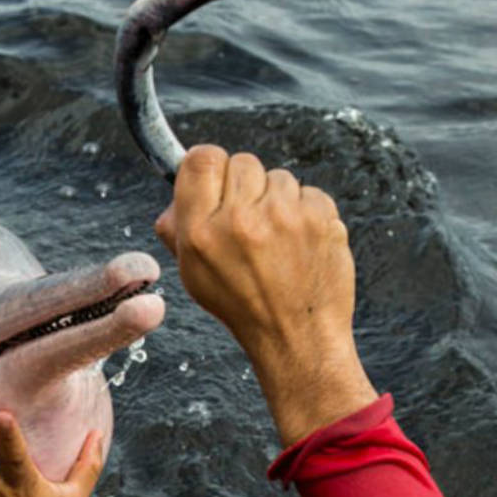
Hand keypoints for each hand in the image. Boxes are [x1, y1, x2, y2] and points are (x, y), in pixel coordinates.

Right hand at [154, 145, 377, 446]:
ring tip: (276, 239)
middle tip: (248, 221)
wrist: (297, 337)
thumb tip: (175, 197)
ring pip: (277, 176)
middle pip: (241, 161)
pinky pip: (308, 192)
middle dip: (244, 186)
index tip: (214, 179)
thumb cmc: (244, 307)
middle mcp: (241, 219)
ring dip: (276, 199)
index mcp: (202, 232)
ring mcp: (286, 215)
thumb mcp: (193, 274)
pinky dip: (304, 211)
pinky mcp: (321, 217)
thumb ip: (178, 230)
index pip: (201, 159)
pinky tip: (299, 242)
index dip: (208, 165)